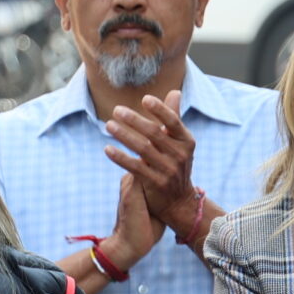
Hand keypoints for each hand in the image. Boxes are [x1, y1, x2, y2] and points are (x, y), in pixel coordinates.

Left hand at [104, 89, 198, 229]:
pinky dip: (120, 158)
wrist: (178, 201)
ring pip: (143, 149)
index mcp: (186, 141)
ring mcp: (168, 170)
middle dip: (134, 120)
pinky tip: (107, 149)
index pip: (173, 121)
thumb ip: (173, 118)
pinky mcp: (155, 183)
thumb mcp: (179, 142)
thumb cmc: (175, 164)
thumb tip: (175, 92)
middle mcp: (180, 155)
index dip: (160, 109)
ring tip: (108, 126)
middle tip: (116, 110)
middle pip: (154, 133)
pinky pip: (135, 167)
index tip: (144, 99)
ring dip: (124, 136)